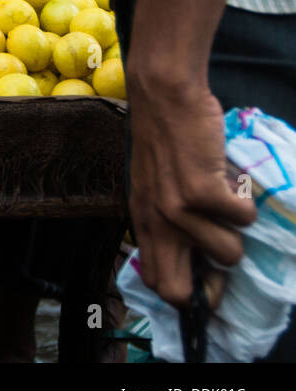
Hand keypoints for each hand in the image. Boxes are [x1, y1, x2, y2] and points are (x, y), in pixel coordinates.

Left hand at [126, 69, 255, 307]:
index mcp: (143, 223)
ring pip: (228, 254)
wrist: (163, 98)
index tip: (210, 279)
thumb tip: (196, 258)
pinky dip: (247, 202)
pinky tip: (231, 180)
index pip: (159, 284)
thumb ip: (167, 220)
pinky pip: (243, 218)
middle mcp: (156, 223)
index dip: (188, 293)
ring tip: (227, 202)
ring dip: (238, 232)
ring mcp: (176, 210)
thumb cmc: (165, 139)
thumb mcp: (154, 187)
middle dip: (214, 286)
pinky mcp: (201, 192)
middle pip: (179, 292)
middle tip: (226, 257)